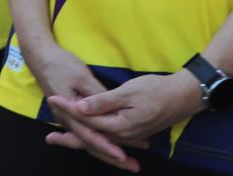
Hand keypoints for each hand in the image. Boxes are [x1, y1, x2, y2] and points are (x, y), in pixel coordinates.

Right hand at [26, 42, 141, 171]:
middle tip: (133, 166)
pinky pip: (85, 134)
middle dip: (111, 156)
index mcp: (69, 113)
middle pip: (90, 144)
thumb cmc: (62, 65)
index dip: (106, 146)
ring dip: (106, 152)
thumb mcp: (82, 77)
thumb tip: (113, 112)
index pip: (90, 135)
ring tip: (126, 161)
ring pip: (88, 141)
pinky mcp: (70, 115)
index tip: (122, 156)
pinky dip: (99, 142)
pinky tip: (110, 147)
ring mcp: (67, 119)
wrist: (41, 57)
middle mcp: (66, 121)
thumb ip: (96, 96)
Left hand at [47, 70, 204, 153]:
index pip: (87, 120)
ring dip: (81, 141)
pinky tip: (88, 136)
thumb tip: (80, 108)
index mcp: (120, 126)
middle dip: (69, 138)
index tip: (52, 99)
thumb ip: (103, 102)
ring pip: (100, 142)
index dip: (68, 109)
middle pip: (91, 139)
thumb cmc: (156, 90)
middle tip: (49, 138)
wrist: (184, 96)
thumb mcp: (128, 92)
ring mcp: (129, 136)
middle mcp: (123, 136)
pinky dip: (95, 139)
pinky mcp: (133, 133)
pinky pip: (109, 140)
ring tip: (62, 140)